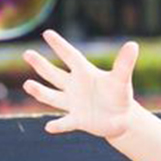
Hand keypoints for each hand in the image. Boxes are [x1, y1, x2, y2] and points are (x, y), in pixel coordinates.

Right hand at [23, 29, 140, 138]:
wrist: (120, 118)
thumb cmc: (119, 94)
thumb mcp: (121, 79)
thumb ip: (124, 64)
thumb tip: (133, 44)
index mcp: (85, 73)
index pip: (71, 56)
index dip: (60, 45)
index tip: (47, 33)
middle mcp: (74, 86)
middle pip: (54, 74)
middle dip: (41, 65)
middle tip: (26, 53)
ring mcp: (73, 103)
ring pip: (52, 96)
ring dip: (40, 92)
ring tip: (28, 85)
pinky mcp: (77, 120)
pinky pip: (65, 123)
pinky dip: (58, 125)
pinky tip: (49, 127)